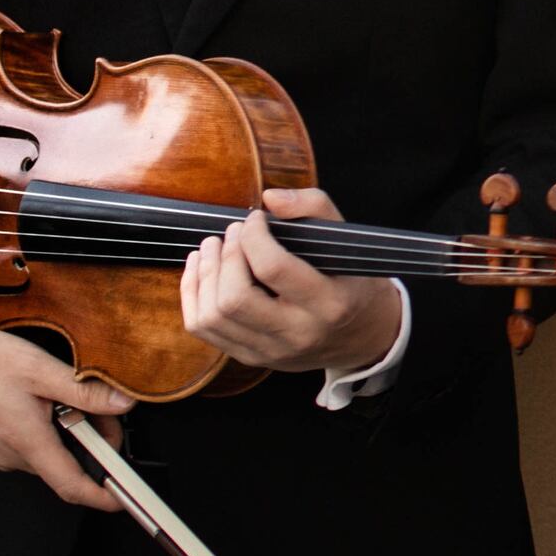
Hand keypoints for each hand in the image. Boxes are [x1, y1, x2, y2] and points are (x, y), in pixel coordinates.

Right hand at [0, 299, 133, 513]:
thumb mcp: (39, 368)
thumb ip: (84, 391)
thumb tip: (124, 404)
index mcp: (25, 442)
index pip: (73, 486)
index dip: (105, 496)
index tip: (128, 496)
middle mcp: (10, 456)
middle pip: (67, 465)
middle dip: (95, 442)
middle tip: (102, 404)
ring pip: (49, 453)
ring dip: (70, 431)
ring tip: (66, 393)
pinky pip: (30, 445)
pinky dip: (49, 428)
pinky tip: (42, 397)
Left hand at [179, 188, 402, 374]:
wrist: (363, 336)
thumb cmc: (353, 282)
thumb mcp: (347, 242)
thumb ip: (313, 208)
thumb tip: (269, 198)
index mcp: (328, 303)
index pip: (273, 268)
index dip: (254, 236)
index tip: (256, 219)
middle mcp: (298, 333)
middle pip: (235, 298)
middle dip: (225, 256)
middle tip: (233, 232)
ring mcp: (271, 350)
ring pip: (212, 316)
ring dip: (203, 274)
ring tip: (211, 247)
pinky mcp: (251, 358)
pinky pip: (203, 329)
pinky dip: (192, 295)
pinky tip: (199, 271)